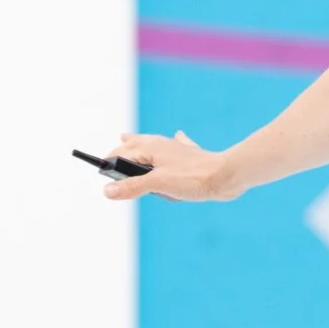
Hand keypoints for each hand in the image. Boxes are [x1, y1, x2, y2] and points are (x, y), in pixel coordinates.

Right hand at [97, 130, 236, 202]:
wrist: (226, 175)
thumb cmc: (192, 178)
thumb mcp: (156, 184)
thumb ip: (131, 187)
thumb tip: (107, 191)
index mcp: (150, 147)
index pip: (120, 154)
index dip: (110, 165)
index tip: (102, 173)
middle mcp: (161, 144)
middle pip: (134, 144)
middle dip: (123, 149)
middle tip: (112, 154)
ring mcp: (176, 150)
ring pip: (152, 144)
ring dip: (142, 145)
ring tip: (129, 139)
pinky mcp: (190, 157)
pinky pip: (176, 146)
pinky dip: (172, 142)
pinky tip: (177, 136)